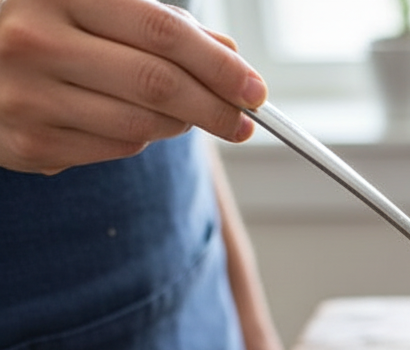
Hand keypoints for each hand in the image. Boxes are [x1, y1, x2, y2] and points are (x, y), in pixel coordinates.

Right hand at [0, 0, 266, 173]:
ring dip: (179, 124)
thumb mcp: (93, 5)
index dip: (219, 66)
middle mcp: (35, 40)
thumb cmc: (45, 26)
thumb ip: (159, 24)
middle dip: (215, 108)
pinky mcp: (28, 143)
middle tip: (243, 122)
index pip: (163, 33)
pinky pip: (114, 148)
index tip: (255, 90)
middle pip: (158, 84)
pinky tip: (128, 120)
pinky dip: (139, 138)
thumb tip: (231, 59)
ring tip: (184, 114)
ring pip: (142, 124)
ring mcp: (27, 95)